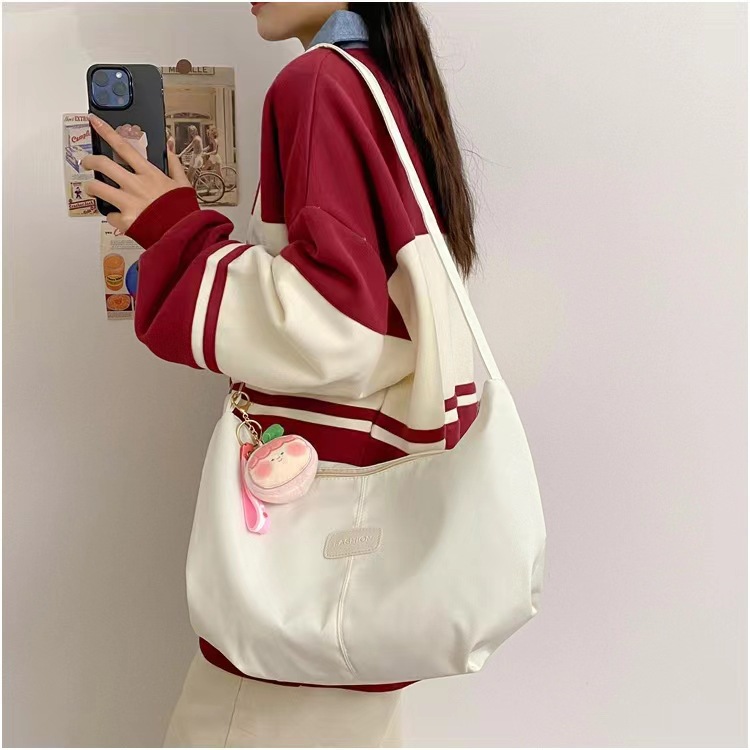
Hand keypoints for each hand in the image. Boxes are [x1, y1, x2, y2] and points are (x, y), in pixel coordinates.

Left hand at [82, 114, 191, 232]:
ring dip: (91, 188)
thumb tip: (169, 148)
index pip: (124, 147)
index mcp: (149, 174)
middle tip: (87, 163)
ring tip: (92, 190)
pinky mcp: (125, 220)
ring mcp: (128, 202)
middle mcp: (135, 185)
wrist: (184, 234)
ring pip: (97, 188)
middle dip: (90, 161)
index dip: (107, 132)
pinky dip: (113, 217)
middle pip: (103, 164)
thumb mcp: (183, 184)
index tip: (95, 122)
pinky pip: (110, 216)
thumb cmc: (184, 211)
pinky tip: (120, 218)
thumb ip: (174, 164)